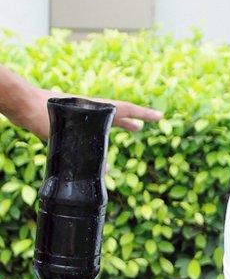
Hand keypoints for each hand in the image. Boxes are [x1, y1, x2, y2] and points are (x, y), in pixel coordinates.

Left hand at [22, 88, 161, 141]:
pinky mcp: (69, 119)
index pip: (125, 109)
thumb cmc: (40, 115)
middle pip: (118, 113)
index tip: (161, 116)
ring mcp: (80, 113)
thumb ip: (87, 155)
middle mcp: (89, 108)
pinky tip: (99, 140)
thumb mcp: (66, 137)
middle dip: (134, 119)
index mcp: (94, 107)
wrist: (20, 105)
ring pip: (105, 119)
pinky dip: (101, 132)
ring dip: (120, 124)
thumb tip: (107, 173)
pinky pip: (92, 126)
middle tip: (148, 126)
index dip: (144, 113)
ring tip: (134, 129)